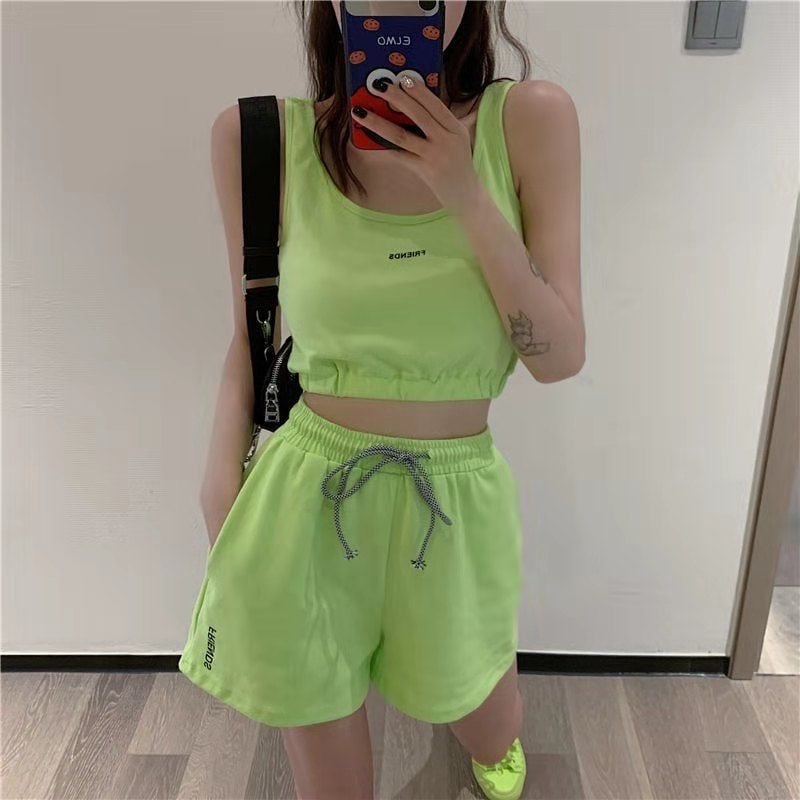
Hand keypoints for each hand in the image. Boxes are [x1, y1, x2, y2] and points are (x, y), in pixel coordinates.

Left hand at [351, 75, 481, 215]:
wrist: (467, 196)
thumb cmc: (458, 164)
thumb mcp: (458, 138)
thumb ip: (442, 122)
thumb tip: (413, 103)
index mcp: (455, 127)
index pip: (435, 104)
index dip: (418, 90)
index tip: (402, 77)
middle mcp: (447, 139)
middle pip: (418, 114)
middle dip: (396, 98)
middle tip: (378, 85)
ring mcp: (435, 156)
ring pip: (402, 135)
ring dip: (378, 122)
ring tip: (360, 112)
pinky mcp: (425, 171)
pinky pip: (399, 155)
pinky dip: (384, 146)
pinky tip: (368, 139)